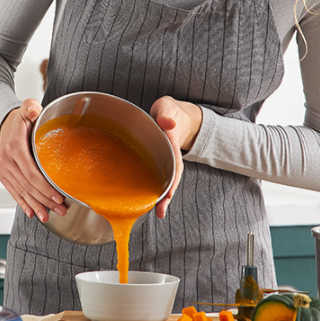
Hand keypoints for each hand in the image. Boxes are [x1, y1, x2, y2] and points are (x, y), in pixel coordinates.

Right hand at [0, 99, 66, 221]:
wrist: (3, 123)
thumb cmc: (20, 119)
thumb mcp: (26, 108)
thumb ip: (30, 108)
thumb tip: (33, 111)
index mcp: (14, 148)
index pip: (31, 173)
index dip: (45, 188)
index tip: (58, 197)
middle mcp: (7, 161)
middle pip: (28, 186)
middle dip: (45, 200)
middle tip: (61, 209)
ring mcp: (4, 170)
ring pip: (21, 192)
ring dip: (35, 206)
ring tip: (49, 216)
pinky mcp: (3, 175)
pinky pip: (13, 192)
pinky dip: (23, 203)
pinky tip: (32, 213)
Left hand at [149, 96, 202, 217]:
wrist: (170, 114)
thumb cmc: (166, 111)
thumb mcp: (167, 106)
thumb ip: (166, 112)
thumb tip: (168, 123)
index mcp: (172, 144)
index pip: (175, 164)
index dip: (172, 180)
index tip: (169, 194)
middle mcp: (169, 156)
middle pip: (171, 179)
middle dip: (167, 196)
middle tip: (161, 212)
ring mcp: (163, 161)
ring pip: (163, 182)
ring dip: (160, 198)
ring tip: (158, 214)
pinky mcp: (155, 165)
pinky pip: (154, 179)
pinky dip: (150, 191)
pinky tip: (144, 202)